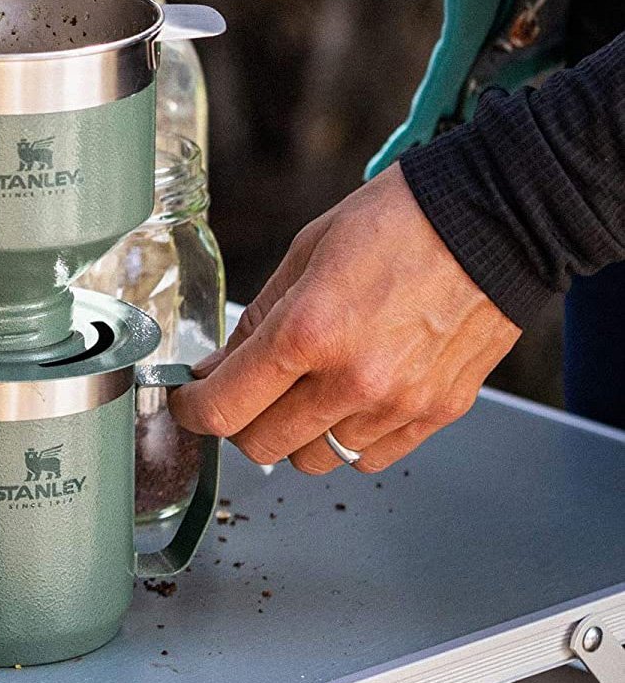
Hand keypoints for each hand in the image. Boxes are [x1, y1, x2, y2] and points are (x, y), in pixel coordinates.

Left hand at [170, 166, 520, 473]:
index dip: (192, 410)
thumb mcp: (304, 254)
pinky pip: (370, 458)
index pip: (225, 408)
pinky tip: (350, 398)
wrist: (495, 221)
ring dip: (296, 433)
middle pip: (263, 446)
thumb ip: (257, 322)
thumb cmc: (399, 222)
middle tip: (243, 391)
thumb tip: (218, 369)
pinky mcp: (437, 414)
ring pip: (315, 460)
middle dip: (239, 421)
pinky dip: (349, 438)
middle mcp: (353, 379)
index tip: (187, 401)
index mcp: (309, 331)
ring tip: (305, 388)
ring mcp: (399, 404)